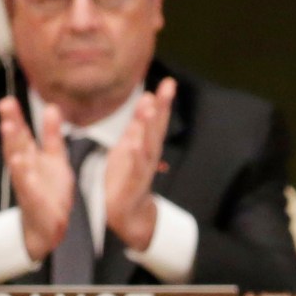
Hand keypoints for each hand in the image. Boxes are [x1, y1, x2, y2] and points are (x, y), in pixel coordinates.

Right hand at [0, 97, 77, 259]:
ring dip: (13, 146)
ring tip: (8, 129)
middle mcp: (25, 168)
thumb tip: (51, 107)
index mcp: (30, 156)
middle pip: (16, 143)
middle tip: (5, 106)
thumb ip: (51, 135)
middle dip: (11, 125)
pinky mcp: (34, 201)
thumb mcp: (54, 159)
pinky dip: (24, 176)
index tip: (7, 100)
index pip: (21, 133)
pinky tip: (19, 163)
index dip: (15, 117)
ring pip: (18, 163)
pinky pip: (28, 187)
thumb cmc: (48, 192)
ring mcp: (27, 185)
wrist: (47, 226)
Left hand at [102, 77, 176, 253]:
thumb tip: (148, 99)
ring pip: (147, 146)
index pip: (157, 120)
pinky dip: (135, 156)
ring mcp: (142, 169)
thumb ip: (138, 124)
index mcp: (146, 145)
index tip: (169, 82)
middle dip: (162, 108)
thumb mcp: (130, 144)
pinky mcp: (132, 184)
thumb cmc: (126, 177)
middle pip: (157, 129)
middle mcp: (148, 155)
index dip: (163, 102)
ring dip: (149, 127)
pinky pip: (134, 169)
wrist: (127, 212)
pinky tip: (134, 143)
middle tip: (168, 87)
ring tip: (150, 108)